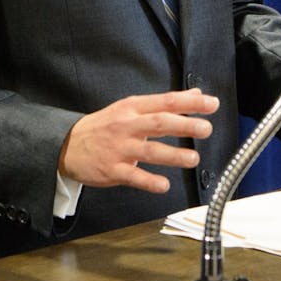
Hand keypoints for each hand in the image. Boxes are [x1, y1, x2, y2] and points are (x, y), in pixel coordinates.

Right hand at [58, 89, 217, 193]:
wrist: (68, 145)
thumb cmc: (104, 126)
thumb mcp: (130, 107)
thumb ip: (163, 103)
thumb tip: (195, 95)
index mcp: (133, 107)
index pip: (166, 102)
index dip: (190, 103)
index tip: (212, 104)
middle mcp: (127, 126)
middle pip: (159, 123)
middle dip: (185, 125)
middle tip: (206, 129)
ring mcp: (120, 148)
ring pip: (150, 151)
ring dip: (173, 155)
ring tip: (193, 158)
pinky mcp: (112, 170)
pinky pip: (134, 176)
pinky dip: (150, 182)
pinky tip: (165, 185)